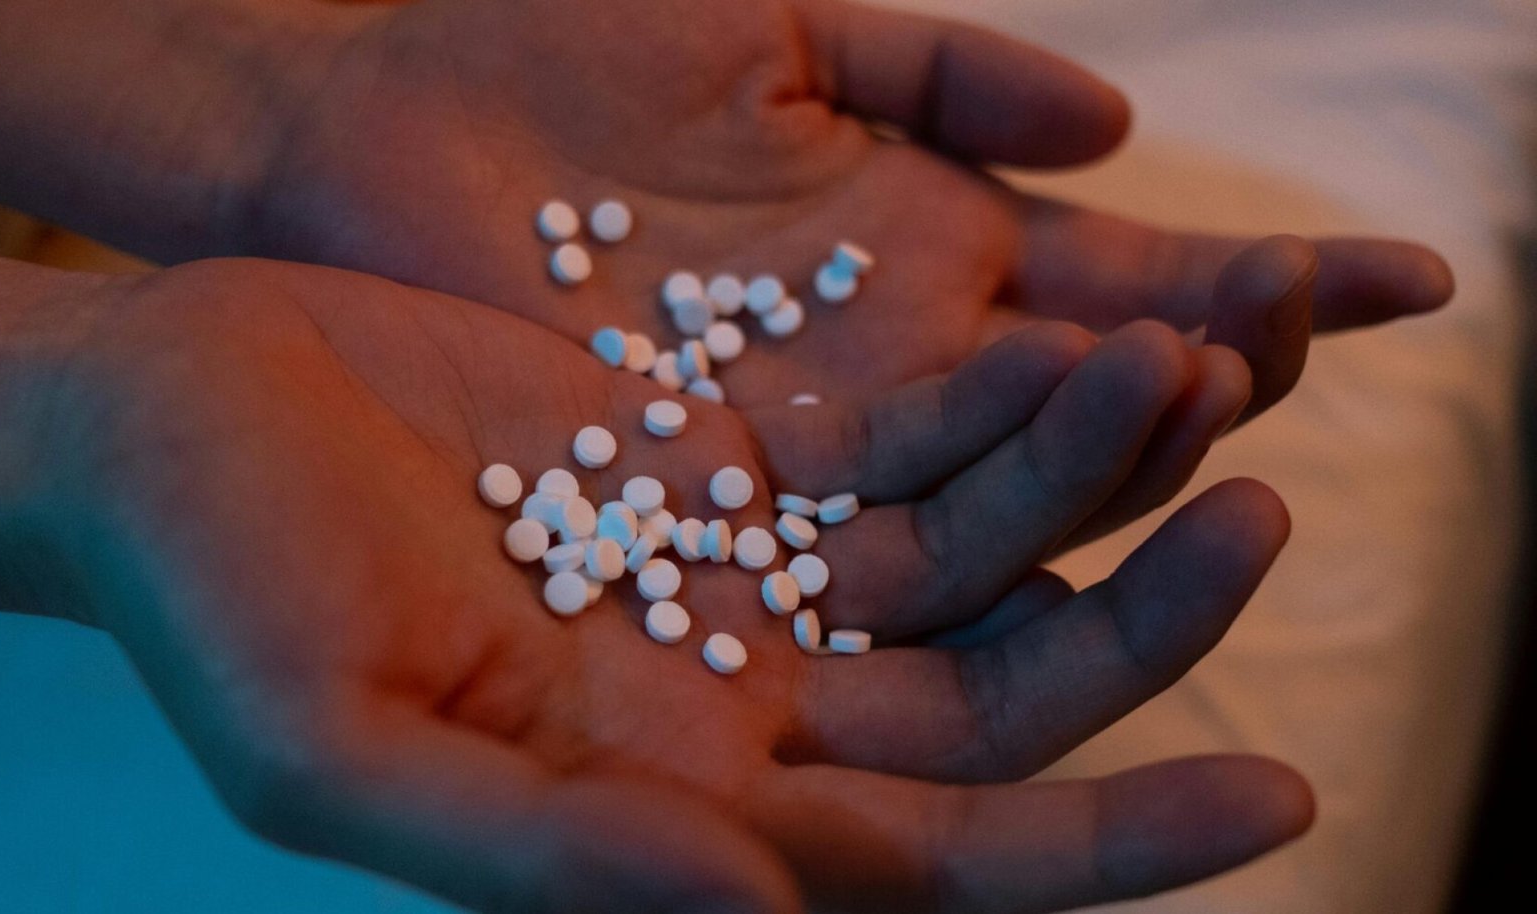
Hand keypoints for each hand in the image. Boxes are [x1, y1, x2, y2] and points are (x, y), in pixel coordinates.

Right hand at [0, 254, 1306, 912]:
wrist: (167, 412)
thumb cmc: (213, 593)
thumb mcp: (343, 749)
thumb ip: (548, 851)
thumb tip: (760, 907)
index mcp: (668, 811)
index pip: (937, 858)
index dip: (1109, 847)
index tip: (1278, 798)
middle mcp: (730, 704)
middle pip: (994, 694)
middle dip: (1142, 625)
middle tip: (1266, 518)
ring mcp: (733, 569)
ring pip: (964, 545)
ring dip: (1082, 477)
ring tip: (1181, 371)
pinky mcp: (713, 447)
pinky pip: (891, 431)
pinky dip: (984, 394)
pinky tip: (1067, 335)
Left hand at [252, 0, 1450, 418]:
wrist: (364, 139)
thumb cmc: (539, 55)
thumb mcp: (765, 17)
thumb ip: (937, 57)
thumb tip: (1118, 122)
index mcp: (926, 245)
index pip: (1134, 274)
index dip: (1273, 279)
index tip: (1414, 280)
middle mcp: (901, 363)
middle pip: (1100, 395)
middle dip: (1225, 364)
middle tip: (1321, 335)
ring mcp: (821, 443)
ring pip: (1012, 480)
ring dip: (1121, 450)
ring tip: (1228, 407)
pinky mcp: (726, 505)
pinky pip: (872, 533)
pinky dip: (973, 531)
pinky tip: (1073, 524)